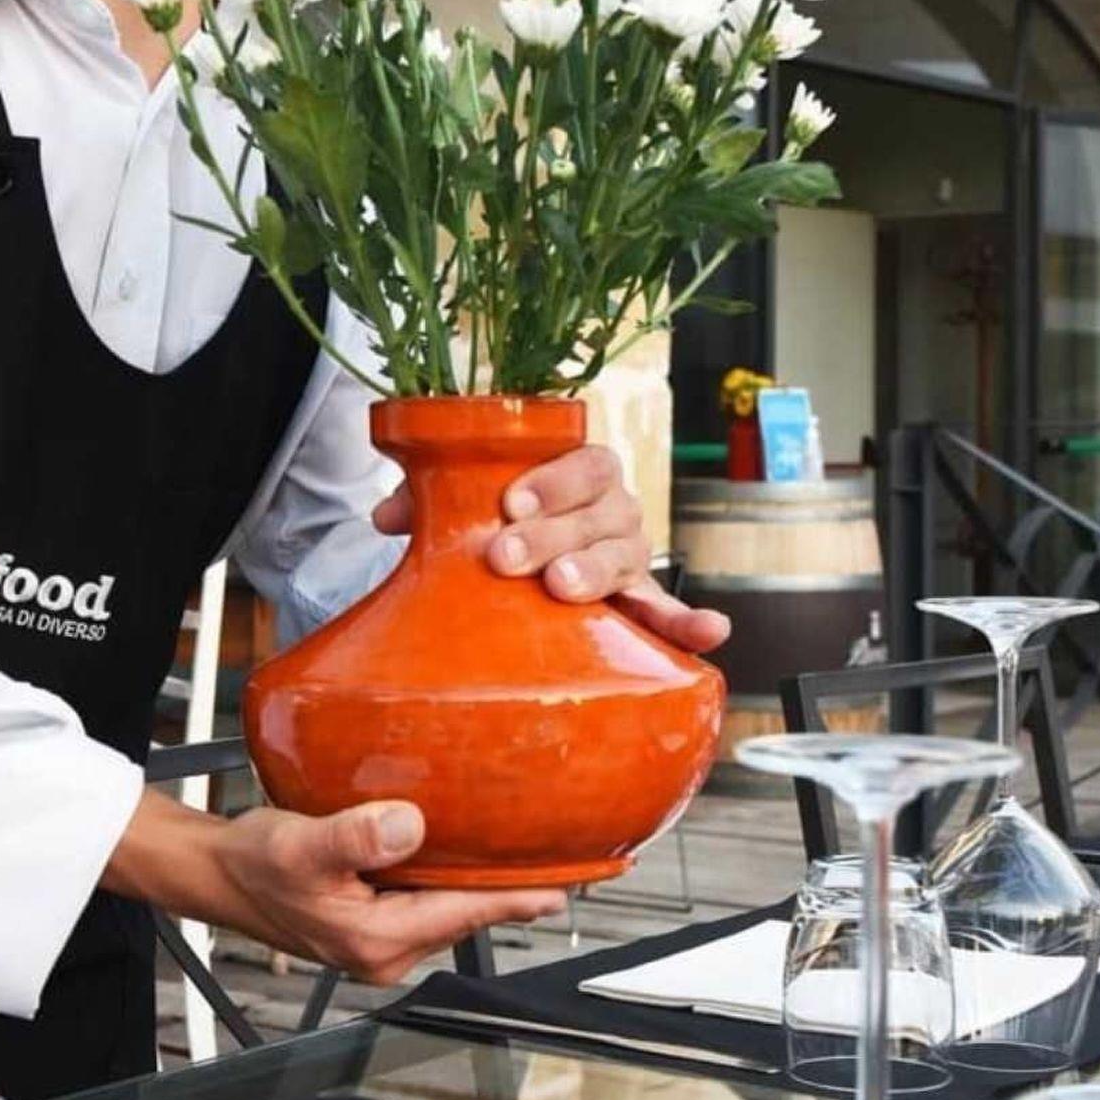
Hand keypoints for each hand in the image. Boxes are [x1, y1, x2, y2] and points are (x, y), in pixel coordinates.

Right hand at [105, 792, 564, 985]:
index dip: (517, 897)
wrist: (216, 874)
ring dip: (478, 883)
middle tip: (560, 864)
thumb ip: (356, 835)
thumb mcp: (302, 845)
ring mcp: (378, 939)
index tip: (564, 886)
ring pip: (446, 908)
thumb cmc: (252, 864)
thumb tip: (409, 824)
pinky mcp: (370, 921)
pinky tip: (455, 852)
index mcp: (376, 938)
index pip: (465, 912)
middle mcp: (383, 948)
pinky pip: (423, 899)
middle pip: (464, 915)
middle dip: (508, 891)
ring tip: (521, 857)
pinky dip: (446, 877)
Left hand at [372, 442, 729, 653]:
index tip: (510, 504)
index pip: (584, 464)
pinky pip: (670, 613)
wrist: (518, 557)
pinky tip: (710, 635)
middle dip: (553, 534)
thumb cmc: (491, 520)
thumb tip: (388, 515)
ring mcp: (629, 557)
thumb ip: (428, 499)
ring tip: (561, 588)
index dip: (553, 481)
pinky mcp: (636, 604)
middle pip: (601, 514)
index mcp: (580, 472)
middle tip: (508, 558)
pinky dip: (691, 624)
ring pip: (626, 557)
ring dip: (595, 572)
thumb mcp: (459, 503)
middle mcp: (613, 509)